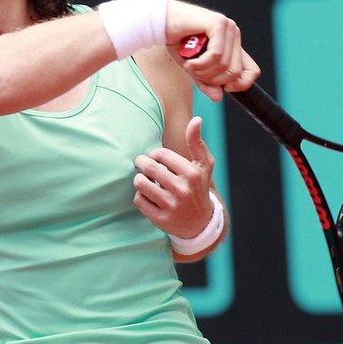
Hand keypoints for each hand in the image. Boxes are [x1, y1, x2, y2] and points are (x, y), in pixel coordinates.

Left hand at [133, 116, 214, 237]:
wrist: (200, 223)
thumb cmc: (199, 187)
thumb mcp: (203, 165)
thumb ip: (197, 142)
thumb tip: (196, 119)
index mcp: (192, 173)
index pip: (161, 154)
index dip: (154, 154)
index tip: (156, 159)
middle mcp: (182, 190)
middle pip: (148, 167)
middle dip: (141, 163)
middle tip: (142, 165)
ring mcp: (171, 206)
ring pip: (140, 183)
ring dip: (139, 179)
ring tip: (145, 179)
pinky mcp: (160, 219)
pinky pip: (138, 200)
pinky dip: (140, 196)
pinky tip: (148, 195)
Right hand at [164, 0, 259, 100]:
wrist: (160, 22)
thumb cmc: (176, 41)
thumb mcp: (194, 68)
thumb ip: (206, 82)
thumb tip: (218, 97)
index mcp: (232, 45)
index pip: (252, 71)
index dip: (240, 85)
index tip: (222, 87)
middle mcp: (233, 34)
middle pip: (235, 72)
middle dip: (213, 80)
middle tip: (196, 74)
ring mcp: (228, 27)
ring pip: (225, 65)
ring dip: (203, 72)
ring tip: (189, 66)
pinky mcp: (218, 23)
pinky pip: (216, 54)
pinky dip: (200, 64)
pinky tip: (189, 63)